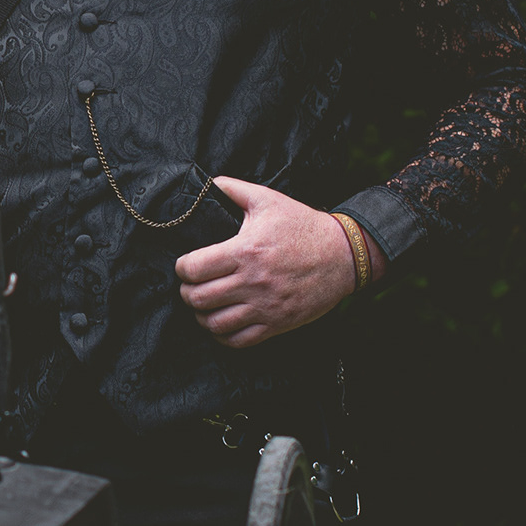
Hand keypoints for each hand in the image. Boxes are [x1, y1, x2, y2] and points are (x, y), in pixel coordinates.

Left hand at [175, 176, 380, 346]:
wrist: (343, 254)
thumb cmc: (303, 225)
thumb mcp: (268, 199)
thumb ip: (233, 189)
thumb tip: (207, 184)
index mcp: (245, 250)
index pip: (194, 268)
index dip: (182, 268)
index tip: (185, 266)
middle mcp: (253, 281)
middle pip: (199, 299)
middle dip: (187, 293)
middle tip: (191, 286)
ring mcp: (265, 306)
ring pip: (215, 324)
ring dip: (202, 316)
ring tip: (204, 306)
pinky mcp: (277, 323)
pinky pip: (239, 341)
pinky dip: (222, 336)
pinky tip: (221, 324)